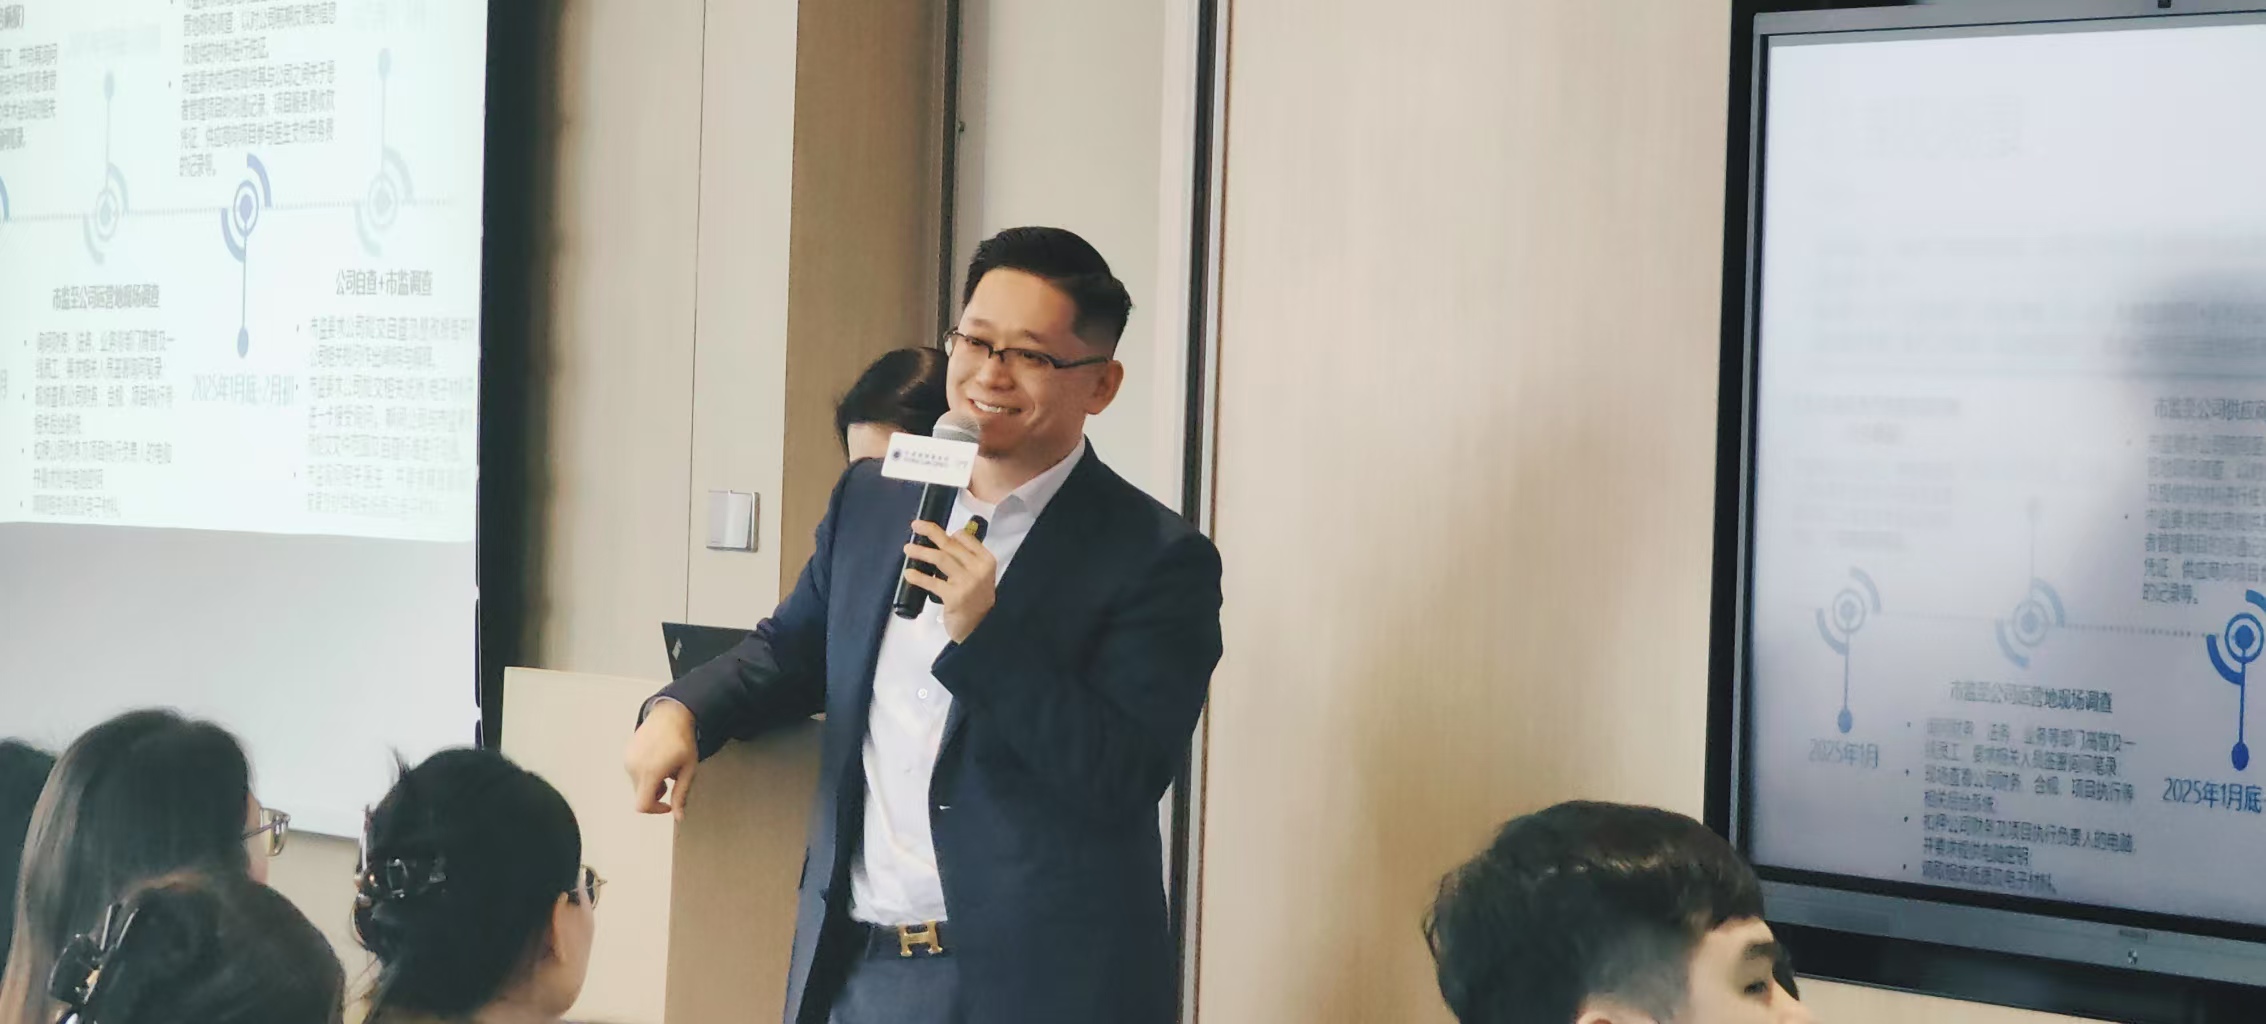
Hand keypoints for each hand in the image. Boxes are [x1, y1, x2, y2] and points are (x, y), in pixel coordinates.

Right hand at [625, 699, 699, 821]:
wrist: (671, 714)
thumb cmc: (682, 740)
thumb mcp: (688, 769)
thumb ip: (681, 794)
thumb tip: (679, 816)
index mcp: (650, 772)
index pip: (643, 805)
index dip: (656, 810)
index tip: (668, 805)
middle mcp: (635, 767)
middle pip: (641, 795)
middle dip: (656, 793)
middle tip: (671, 778)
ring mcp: (628, 759)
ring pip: (638, 784)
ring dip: (651, 782)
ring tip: (665, 765)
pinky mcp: (626, 754)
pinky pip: (634, 772)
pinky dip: (645, 772)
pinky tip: (657, 758)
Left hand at [902, 519, 998, 642]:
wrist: (979, 628)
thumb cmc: (977, 600)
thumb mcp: (979, 576)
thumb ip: (966, 559)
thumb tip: (944, 540)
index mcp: (986, 560)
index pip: (965, 538)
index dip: (948, 532)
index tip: (932, 531)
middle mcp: (979, 569)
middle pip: (950, 544)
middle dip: (931, 532)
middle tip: (915, 526)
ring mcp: (967, 582)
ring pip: (940, 559)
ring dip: (921, 552)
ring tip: (908, 549)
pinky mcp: (954, 596)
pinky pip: (932, 582)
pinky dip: (918, 577)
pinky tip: (909, 573)